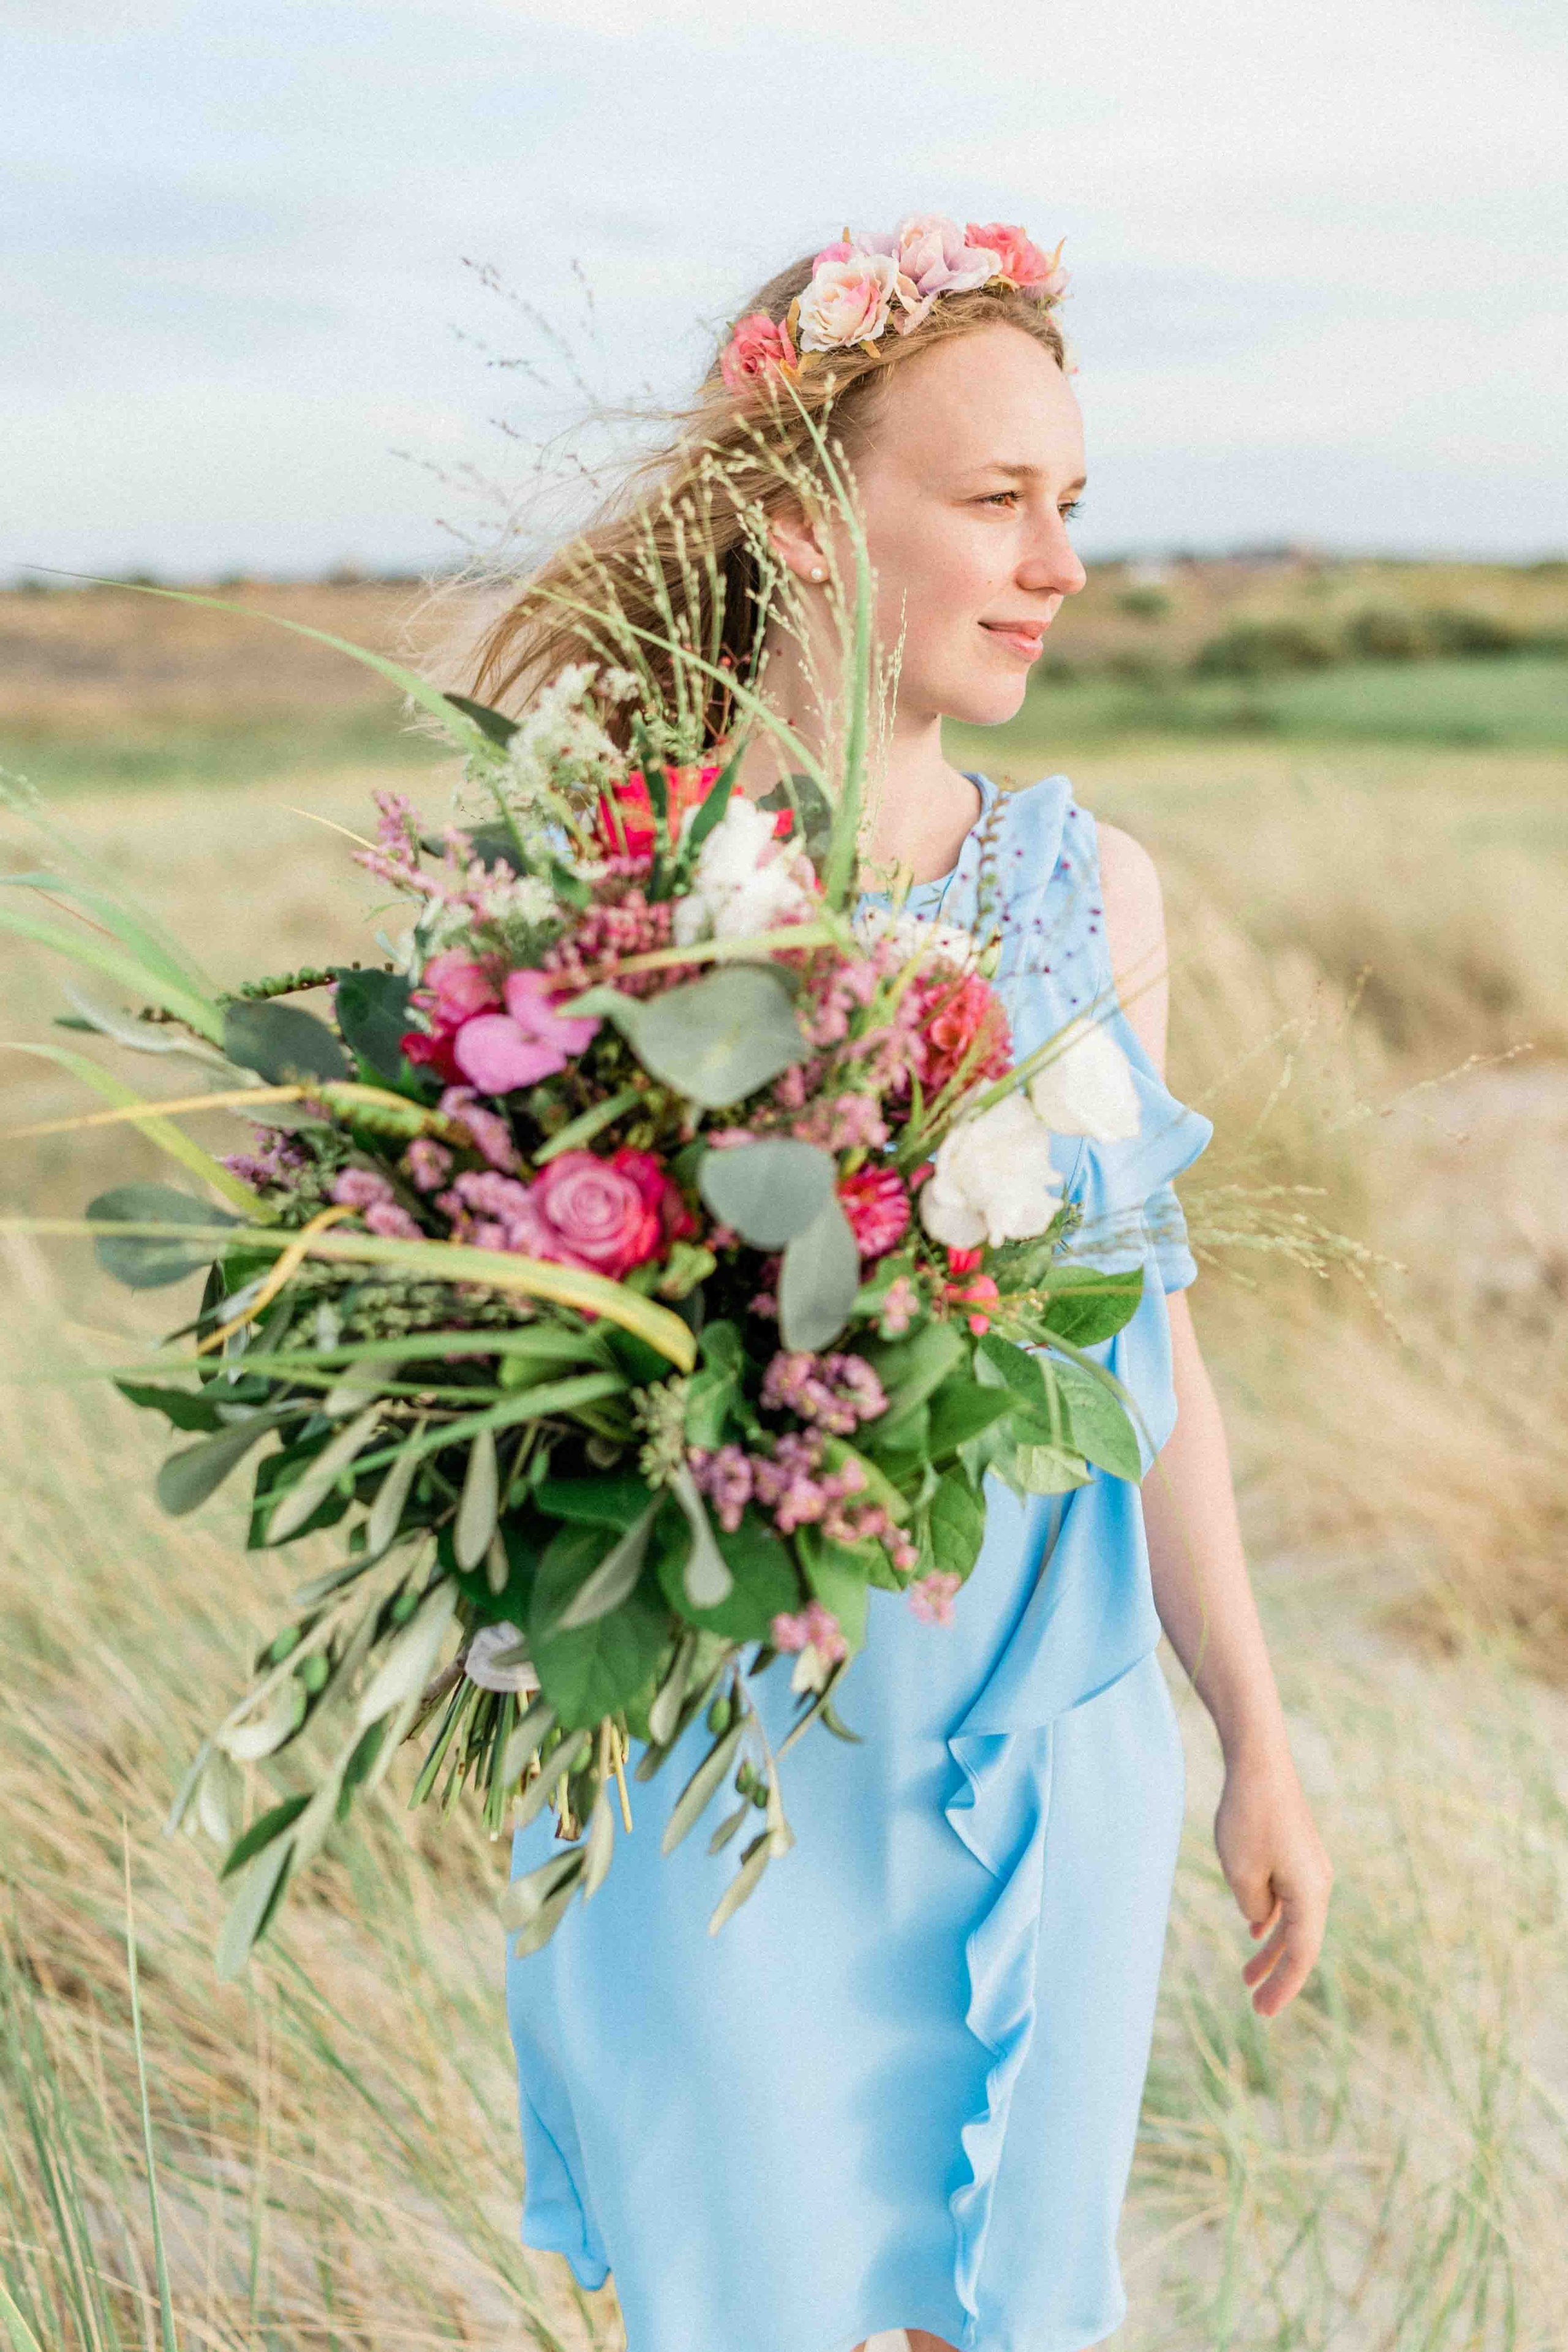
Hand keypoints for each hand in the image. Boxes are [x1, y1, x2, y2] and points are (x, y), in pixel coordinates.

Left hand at [1213, 1740, 1332, 2018]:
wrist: (1260, 1762)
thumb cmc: (1249, 1817)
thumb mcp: (1241, 1873)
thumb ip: (1253, 1907)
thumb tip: (1261, 1918)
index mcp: (1311, 1893)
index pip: (1302, 1953)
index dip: (1284, 1985)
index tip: (1263, 2012)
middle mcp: (1318, 1883)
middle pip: (1300, 1941)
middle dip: (1277, 1974)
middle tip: (1255, 2005)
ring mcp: (1309, 1866)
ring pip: (1293, 1919)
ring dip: (1271, 1948)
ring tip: (1247, 1976)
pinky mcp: (1296, 1852)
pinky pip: (1287, 1897)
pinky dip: (1271, 1919)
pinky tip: (1255, 1931)